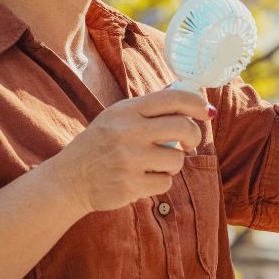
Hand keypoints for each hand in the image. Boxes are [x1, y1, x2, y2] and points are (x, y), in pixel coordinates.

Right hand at [44, 89, 214, 213]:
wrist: (70, 178)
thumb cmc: (100, 144)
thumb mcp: (117, 116)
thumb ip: (148, 108)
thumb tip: (188, 94)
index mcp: (127, 110)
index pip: (173, 98)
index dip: (197, 103)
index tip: (208, 112)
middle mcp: (128, 131)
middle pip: (183, 128)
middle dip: (194, 136)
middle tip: (188, 143)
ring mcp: (129, 159)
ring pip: (177, 159)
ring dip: (172, 164)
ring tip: (154, 164)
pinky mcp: (130, 184)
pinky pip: (165, 182)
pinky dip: (159, 182)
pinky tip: (142, 179)